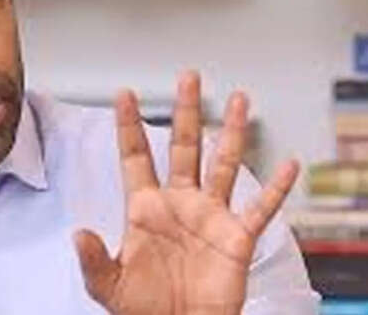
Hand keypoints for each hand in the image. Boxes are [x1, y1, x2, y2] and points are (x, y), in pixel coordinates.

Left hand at [74, 71, 298, 314]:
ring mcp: (210, 216)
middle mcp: (179, 203)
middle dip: (185, 111)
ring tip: (237, 99)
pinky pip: (261, 208)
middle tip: (188, 77)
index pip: (135, 156)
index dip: (129, 125)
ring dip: (231, 132)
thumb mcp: (108, 286)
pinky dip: (276, 187)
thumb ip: (93, 259)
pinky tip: (288, 164)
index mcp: (146, 208)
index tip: (122, 93)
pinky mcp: (237, 237)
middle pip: (183, 146)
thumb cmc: (143, 310)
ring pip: (223, 164)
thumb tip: (78, 233)